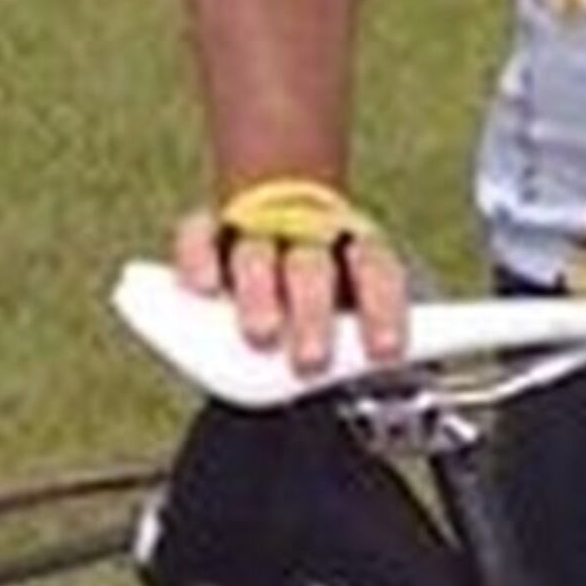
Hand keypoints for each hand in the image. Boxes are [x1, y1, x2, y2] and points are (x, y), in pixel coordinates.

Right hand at [177, 172, 412, 372]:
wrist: (281, 207)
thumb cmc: (321, 282)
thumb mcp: (350, 307)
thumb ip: (353, 339)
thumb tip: (379, 378)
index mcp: (354, 246)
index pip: (377, 270)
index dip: (384, 309)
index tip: (386, 351)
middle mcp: (307, 232)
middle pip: (312, 267)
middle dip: (313, 312)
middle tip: (312, 359)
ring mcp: (255, 227)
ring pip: (257, 255)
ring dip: (259, 294)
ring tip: (261, 335)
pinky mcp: (210, 229)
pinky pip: (200, 235)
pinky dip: (199, 260)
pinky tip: (203, 288)